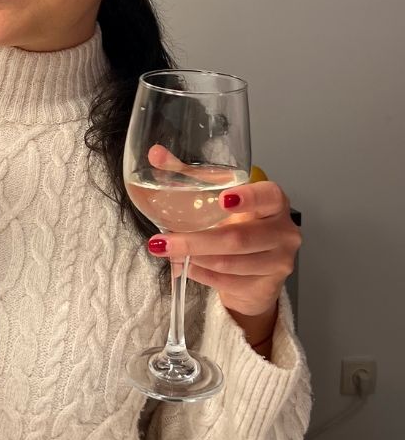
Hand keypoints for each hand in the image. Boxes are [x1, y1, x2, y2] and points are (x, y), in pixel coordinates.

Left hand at [147, 178, 300, 338]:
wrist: (255, 268)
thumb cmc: (235, 223)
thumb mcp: (214, 196)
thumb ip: (185, 174)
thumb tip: (156, 154)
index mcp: (273, 202)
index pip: (268, 196)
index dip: (248, 198)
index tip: (223, 199)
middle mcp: (283, 231)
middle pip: (238, 238)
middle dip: (195, 241)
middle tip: (163, 241)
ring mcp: (279, 261)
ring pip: (230, 263)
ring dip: (195, 259)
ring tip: (170, 253)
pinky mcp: (268, 285)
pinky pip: (228, 282)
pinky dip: (202, 275)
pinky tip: (186, 268)